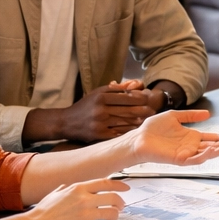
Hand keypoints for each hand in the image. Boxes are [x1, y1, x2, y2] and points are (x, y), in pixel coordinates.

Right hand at [24, 178, 128, 219]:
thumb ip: (66, 189)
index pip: (105, 183)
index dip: (119, 185)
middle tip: (120, 208)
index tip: (127, 188)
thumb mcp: (54, 194)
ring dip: (114, 217)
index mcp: (77, 188)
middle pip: (113, 198)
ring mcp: (85, 215)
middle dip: (120, 203)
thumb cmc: (42, 213)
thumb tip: (70, 186)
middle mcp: (84, 199)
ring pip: (112, 213)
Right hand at [28, 82, 152, 143]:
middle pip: (128, 110)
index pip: (126, 97)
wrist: (66, 122)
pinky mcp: (99, 135)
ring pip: (125, 122)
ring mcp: (100, 123)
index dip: (140, 98)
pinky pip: (119, 133)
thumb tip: (136, 84)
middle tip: (152, 110)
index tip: (147, 98)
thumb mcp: (98, 93)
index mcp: (101, 96)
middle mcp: (100, 109)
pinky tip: (136, 130)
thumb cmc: (85, 106)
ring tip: (146, 120)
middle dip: (143, 110)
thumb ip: (117, 89)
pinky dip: (129, 131)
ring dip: (138, 121)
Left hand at [125, 109, 218, 166]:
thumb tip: (207, 114)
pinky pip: (196, 159)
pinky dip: (206, 155)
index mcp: (191, 137)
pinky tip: (214, 149)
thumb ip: (190, 116)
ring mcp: (187, 154)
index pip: (213, 138)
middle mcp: (192, 146)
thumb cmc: (153, 129)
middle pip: (215, 146)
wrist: (138, 138)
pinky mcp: (180, 159)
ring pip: (209, 154)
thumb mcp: (174, 116)